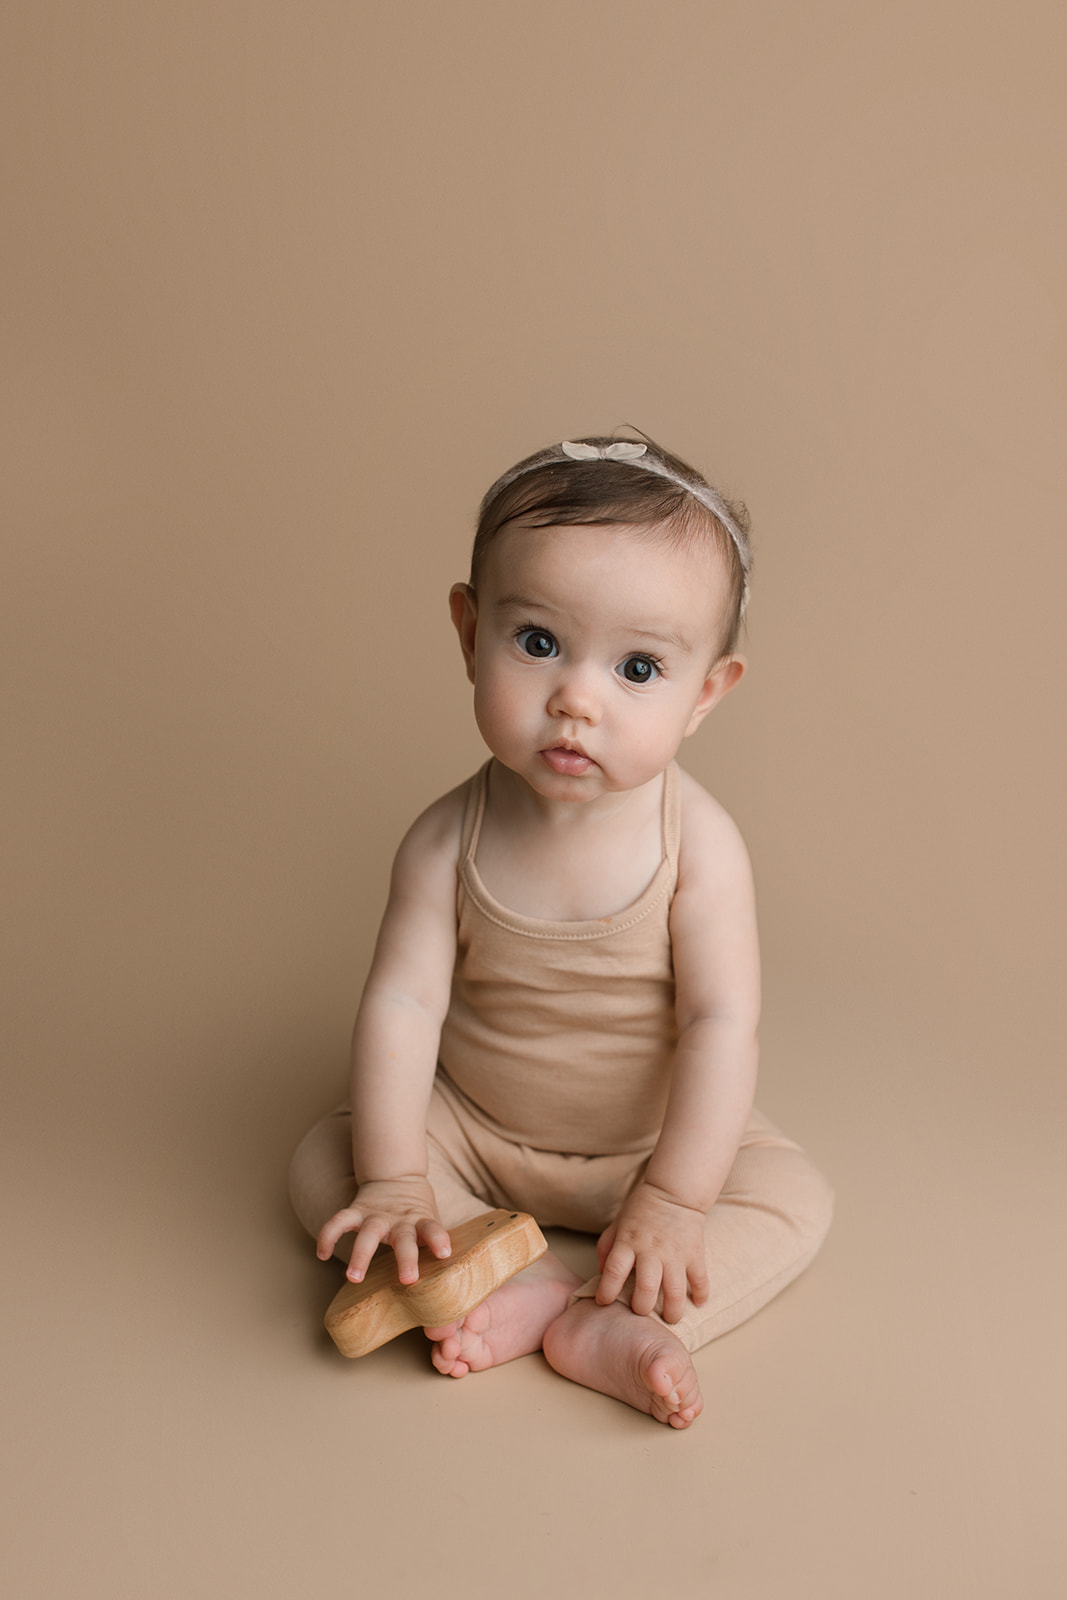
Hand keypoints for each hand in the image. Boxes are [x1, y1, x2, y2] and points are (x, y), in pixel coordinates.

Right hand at [315, 1176, 451, 1286]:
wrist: (397, 1176)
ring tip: (353, 1277)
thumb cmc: (417, 1213)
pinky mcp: (357, 1211)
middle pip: (404, 1238)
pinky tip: (321, 1253)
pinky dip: (328, 1235)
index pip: (433, 1228)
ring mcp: (376, 1215)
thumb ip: (433, 1247)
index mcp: (420, 1221)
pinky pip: (339, 1221)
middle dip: (406, 1258)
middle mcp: (400, 1220)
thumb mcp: (429, 1223)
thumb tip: (453, 1288)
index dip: (439, 1239)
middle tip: (407, 1280)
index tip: (444, 1253)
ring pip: (368, 1232)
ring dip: (361, 1254)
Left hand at [595, 1181, 708, 1324]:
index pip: (613, 1272)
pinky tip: (698, 1303)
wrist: (674, 1191)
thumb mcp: (617, 1224)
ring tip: (670, 1317)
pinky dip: (701, 1295)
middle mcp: (651, 1251)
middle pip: (645, 1288)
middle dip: (641, 1308)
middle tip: (641, 1312)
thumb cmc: (641, 1209)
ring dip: (672, 1311)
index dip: (606, 1292)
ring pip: (675, 1291)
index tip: (604, 1303)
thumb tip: (600, 1275)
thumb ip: (605, 1248)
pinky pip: (700, 1280)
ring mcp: (675, 1254)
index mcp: (628, 1243)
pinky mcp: (695, 1254)